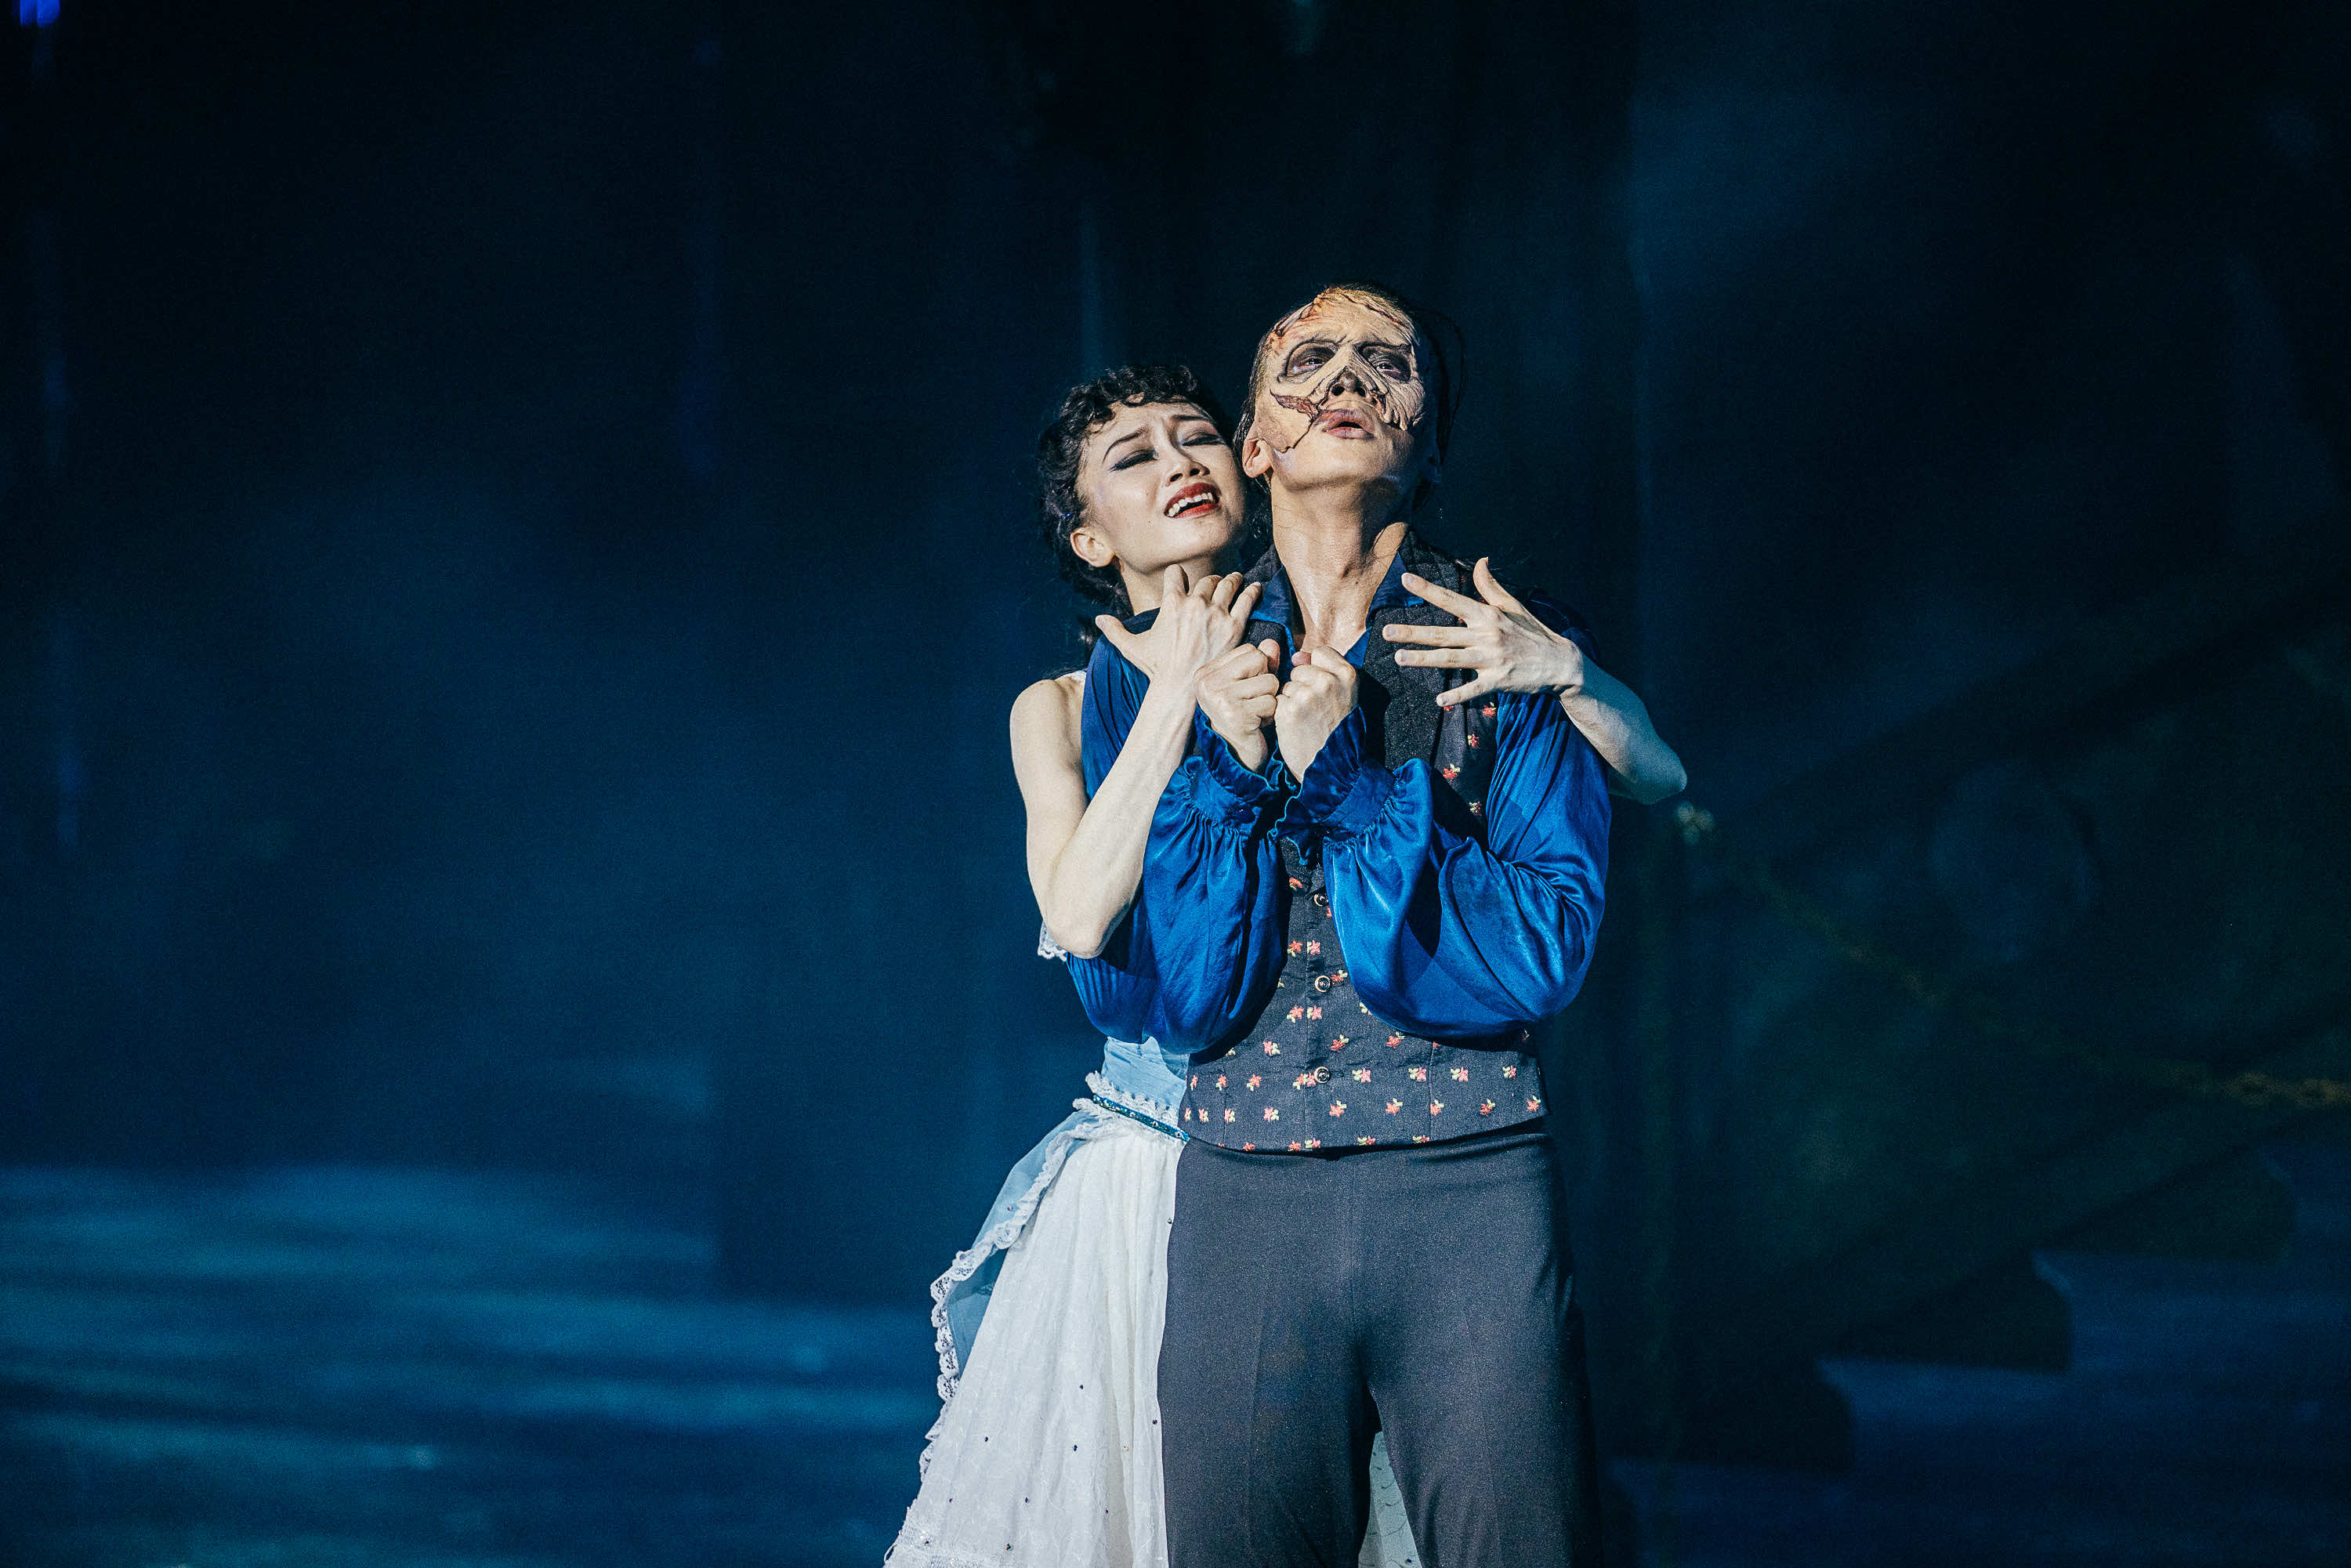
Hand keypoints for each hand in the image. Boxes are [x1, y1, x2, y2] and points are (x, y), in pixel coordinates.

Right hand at [1096, 567, 1260, 692]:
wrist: (1181, 689)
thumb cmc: (1156, 668)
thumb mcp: (1132, 647)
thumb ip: (1114, 630)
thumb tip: (1098, 619)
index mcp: (1171, 602)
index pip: (1177, 573)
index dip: (1179, 576)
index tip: (1183, 580)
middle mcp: (1195, 603)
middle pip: (1206, 579)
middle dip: (1210, 580)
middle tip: (1216, 583)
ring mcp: (1216, 613)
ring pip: (1228, 583)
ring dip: (1232, 579)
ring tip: (1237, 579)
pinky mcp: (1234, 625)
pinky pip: (1246, 599)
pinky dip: (1252, 590)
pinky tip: (1255, 587)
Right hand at [1197, 639, 1282, 771]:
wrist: (1235, 756)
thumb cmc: (1243, 717)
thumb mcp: (1247, 685)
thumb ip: (1260, 663)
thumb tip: (1272, 642)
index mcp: (1206, 673)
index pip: (1250, 650)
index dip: (1258, 669)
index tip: (1246, 690)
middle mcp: (1208, 683)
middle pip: (1259, 660)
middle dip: (1266, 681)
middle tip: (1252, 702)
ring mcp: (1220, 698)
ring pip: (1269, 681)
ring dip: (1270, 700)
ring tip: (1255, 713)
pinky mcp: (1236, 715)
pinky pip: (1271, 702)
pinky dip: (1271, 715)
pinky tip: (1257, 724)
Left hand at [1274, 645, 1357, 778]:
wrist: (1331, 764)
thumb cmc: (1337, 728)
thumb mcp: (1344, 694)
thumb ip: (1325, 669)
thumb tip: (1296, 655)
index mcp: (1347, 674)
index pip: (1320, 653)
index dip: (1316, 669)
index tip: (1323, 688)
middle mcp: (1327, 682)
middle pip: (1299, 669)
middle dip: (1302, 686)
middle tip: (1315, 710)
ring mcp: (1307, 696)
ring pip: (1286, 685)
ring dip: (1291, 700)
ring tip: (1306, 719)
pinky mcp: (1289, 710)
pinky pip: (1277, 701)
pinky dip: (1282, 713)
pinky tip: (1296, 726)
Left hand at [1382, 558, 1584, 707]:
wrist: (1561, 663)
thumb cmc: (1533, 632)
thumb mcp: (1514, 606)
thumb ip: (1492, 586)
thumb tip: (1481, 561)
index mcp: (1488, 615)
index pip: (1452, 600)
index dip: (1428, 590)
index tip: (1405, 579)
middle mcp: (1487, 635)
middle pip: (1443, 633)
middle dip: (1413, 632)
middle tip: (1386, 632)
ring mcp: (1492, 659)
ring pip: (1451, 659)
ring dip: (1424, 660)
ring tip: (1399, 658)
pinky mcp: (1499, 681)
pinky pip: (1474, 689)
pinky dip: (1457, 695)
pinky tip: (1439, 700)